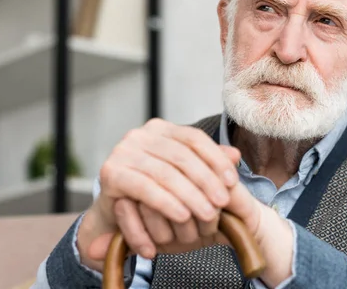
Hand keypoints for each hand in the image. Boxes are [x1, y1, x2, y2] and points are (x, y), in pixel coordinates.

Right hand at [76, 118, 240, 270]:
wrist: (117, 218)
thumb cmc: (154, 194)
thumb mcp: (185, 177)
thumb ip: (207, 163)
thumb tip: (235, 154)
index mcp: (159, 129)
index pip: (194, 138)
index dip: (216, 159)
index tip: (232, 181)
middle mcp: (139, 135)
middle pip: (181, 156)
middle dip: (206, 180)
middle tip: (222, 202)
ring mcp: (122, 152)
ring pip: (166, 173)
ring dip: (190, 196)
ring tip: (208, 214)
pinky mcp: (111, 173)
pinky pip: (145, 188)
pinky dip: (166, 203)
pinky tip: (182, 216)